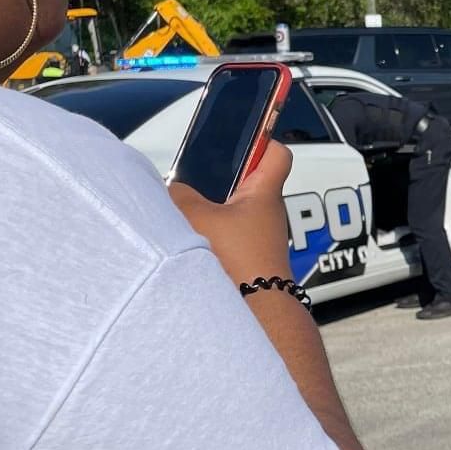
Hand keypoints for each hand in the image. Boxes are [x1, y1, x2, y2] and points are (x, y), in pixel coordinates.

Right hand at [170, 141, 293, 283]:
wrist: (256, 312)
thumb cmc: (237, 261)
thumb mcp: (198, 219)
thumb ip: (181, 196)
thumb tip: (173, 189)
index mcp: (265, 193)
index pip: (277, 154)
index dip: (262, 140)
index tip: (241, 137)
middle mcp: (268, 213)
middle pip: (249, 181)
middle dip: (223, 177)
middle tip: (199, 175)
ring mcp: (261, 237)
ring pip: (237, 211)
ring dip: (215, 208)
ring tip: (188, 209)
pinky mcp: (250, 259)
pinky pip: (232, 235)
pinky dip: (214, 233)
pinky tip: (192, 239)